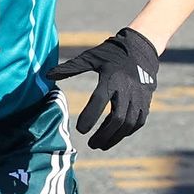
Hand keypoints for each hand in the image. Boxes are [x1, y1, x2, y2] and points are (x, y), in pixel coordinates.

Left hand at [45, 27, 158, 149]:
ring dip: (114, 137)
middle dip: (103, 134)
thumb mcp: (90, 57)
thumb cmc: (110, 54)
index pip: (99, 100)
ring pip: (128, 124)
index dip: (90, 116)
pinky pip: (138, 122)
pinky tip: (114, 136)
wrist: (141, 49)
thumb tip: (47, 75)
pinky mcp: (145, 102)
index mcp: (111, 78)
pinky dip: (126, 131)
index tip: (80, 130)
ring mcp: (139, 97)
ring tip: (100, 145)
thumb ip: (70, 68)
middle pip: (117, 119)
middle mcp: (127, 89)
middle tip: (90, 144)